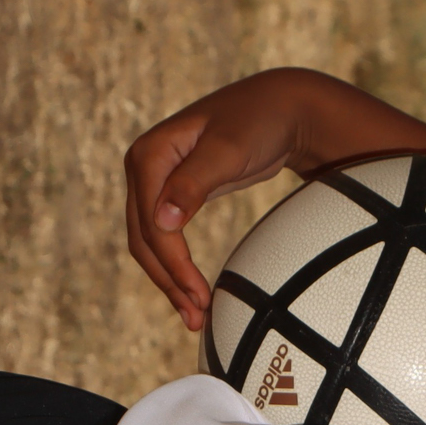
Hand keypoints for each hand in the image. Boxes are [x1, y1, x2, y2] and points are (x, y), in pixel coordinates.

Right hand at [123, 72, 320, 329]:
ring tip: (195, 317)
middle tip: (197, 318)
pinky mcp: (174, 193)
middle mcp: (144, 168)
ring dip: (169, 281)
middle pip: (144, 238)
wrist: (281, 107)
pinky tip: (193, 292)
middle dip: (168, 280)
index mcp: (149, 155)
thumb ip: (194, 183)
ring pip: (150, 242)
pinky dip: (177, 266)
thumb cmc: (259, 123)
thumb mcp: (229, 151)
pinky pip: (166, 238)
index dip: (172, 264)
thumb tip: (161, 222)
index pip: (152, 223)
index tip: (199, 296)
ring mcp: (157, 181)